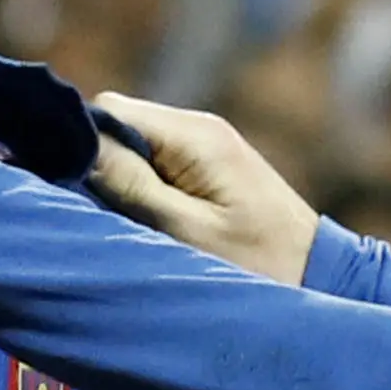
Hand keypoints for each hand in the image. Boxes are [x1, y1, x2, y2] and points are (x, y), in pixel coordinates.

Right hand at [89, 95, 321, 286]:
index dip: (80, 143)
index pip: (110, 109)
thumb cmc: (259, 265)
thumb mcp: (187, 232)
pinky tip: (145, 224)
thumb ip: (132, 187)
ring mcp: (206, 147)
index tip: (69, 189)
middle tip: (98, 215)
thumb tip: (76, 148)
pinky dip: (141, 191)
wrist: (321, 279)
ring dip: (119, 182)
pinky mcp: (209, 170)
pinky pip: (156, 166)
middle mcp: (200, 128)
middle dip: (98, 165)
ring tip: (124, 226)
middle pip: (119, 125)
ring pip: (134, 147)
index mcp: (195, 135)